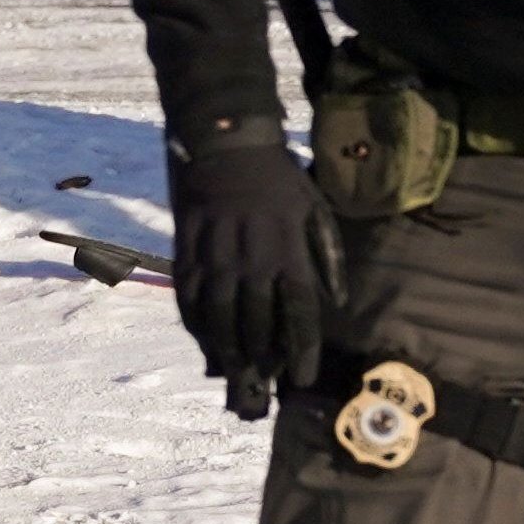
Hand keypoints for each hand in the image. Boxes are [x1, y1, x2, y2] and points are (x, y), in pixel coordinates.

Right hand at [166, 142, 330, 417]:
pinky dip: (195, 324)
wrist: (226, 144)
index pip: (298, 313)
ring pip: (219, 317)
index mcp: (288, 252)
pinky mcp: (186, 251)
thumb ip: (329, 256)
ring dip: (227, 350)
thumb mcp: (316, 209)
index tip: (302, 377)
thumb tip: (337, 300)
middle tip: (265, 380)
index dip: (301, 351)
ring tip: (234, 371)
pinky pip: (188, 297)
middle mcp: (251, 261)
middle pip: (256, 324)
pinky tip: (203, 339)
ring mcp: (215, 258)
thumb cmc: (278, 179)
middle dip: (262, 358)